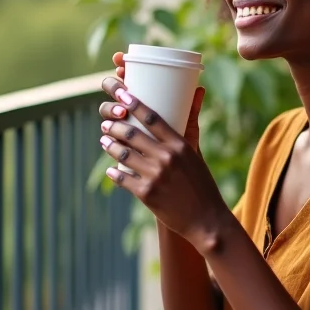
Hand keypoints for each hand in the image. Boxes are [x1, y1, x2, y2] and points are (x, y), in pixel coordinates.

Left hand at [98, 77, 229, 248]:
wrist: (206, 219)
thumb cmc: (202, 184)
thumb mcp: (196, 153)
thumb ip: (191, 124)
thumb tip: (198, 90)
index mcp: (180, 145)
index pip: (152, 117)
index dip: (134, 104)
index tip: (122, 94)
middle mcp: (166, 157)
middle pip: (132, 134)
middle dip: (115, 126)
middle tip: (106, 124)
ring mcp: (155, 176)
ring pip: (123, 154)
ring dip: (110, 146)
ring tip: (104, 141)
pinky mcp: (146, 193)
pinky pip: (122, 178)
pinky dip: (114, 173)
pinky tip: (110, 170)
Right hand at [108, 51, 204, 150]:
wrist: (178, 176)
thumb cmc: (183, 146)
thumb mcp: (188, 128)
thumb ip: (192, 110)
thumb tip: (200, 89)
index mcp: (142, 98)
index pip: (127, 75)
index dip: (120, 64)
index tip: (120, 60)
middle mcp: (128, 109)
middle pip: (112, 90)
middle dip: (113, 87)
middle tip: (125, 94)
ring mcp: (121, 125)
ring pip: (107, 111)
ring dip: (110, 109)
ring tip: (121, 115)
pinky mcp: (118, 144)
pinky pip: (107, 136)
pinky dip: (107, 135)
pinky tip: (107, 137)